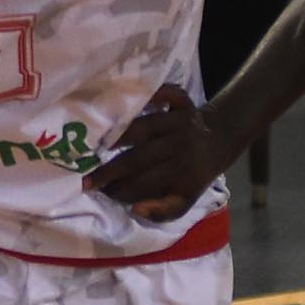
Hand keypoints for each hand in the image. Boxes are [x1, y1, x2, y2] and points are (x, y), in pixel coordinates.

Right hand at [81, 84, 232, 219]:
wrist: (218, 144)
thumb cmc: (192, 175)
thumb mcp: (185, 201)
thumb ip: (163, 211)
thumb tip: (136, 209)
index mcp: (183, 174)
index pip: (144, 183)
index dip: (119, 188)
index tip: (97, 191)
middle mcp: (181, 147)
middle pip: (140, 157)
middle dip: (111, 169)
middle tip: (86, 176)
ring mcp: (182, 122)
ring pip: (146, 126)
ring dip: (120, 134)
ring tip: (97, 142)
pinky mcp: (184, 102)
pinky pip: (169, 94)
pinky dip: (154, 93)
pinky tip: (131, 97)